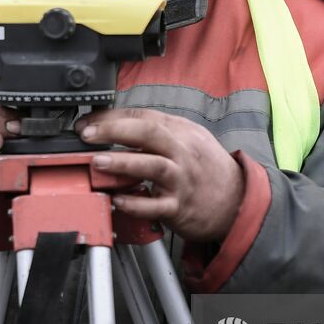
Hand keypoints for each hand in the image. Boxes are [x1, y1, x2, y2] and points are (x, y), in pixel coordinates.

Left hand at [78, 108, 244, 241]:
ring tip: (97, 162)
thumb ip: (158, 132)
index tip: (87, 123)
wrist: (236, 201)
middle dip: (114, 130)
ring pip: (153, 166)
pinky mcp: (179, 207)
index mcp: (181, 131)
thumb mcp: (189, 139)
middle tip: (88, 134)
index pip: (144, 116)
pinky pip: (155, 205)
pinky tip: (117, 199)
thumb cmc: (206, 168)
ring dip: (123, 163)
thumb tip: (115, 124)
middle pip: (149, 132)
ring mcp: (181, 180)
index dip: (112, 117)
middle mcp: (182, 152)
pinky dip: (134, 202)